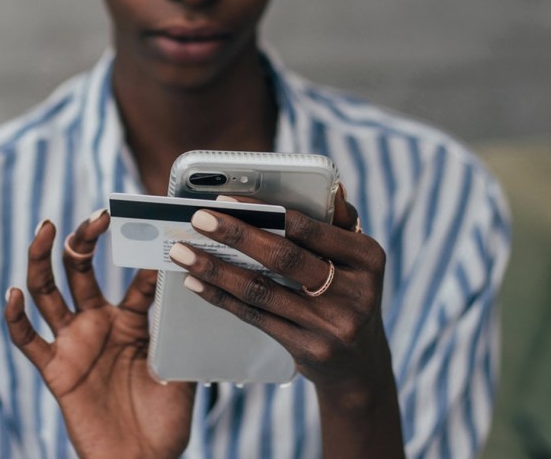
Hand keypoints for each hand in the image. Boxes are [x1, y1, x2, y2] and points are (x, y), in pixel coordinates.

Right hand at [4, 212, 194, 458]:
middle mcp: (99, 324)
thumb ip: (178, 332)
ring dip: (42, 260)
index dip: (141, 250)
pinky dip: (15, 318)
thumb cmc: (165, 421)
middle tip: (97, 217)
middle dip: (84, 241)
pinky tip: (11, 294)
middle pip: (81, 271)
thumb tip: (192, 286)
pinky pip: (27, 340)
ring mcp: (74, 344)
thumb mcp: (179, 370)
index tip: (150, 220)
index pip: (135, 276)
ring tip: (46, 229)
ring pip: (48, 292)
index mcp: (133, 321)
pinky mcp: (55, 370)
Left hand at [168, 187, 403, 456]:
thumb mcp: (357, 260)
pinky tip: (195, 282)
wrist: (360, 364)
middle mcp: (355, 292)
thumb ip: (340, 222)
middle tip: (197, 219)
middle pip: (283, 258)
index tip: (226, 199)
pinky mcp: (308, 349)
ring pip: (261, 289)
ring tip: (182, 251)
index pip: (309, 228)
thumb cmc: (348, 293)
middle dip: (235, 235)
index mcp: (367, 257)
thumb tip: (330, 186)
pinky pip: (254, 316)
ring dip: (215, 268)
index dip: (266, 212)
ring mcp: (331, 324)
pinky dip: (221, 297)